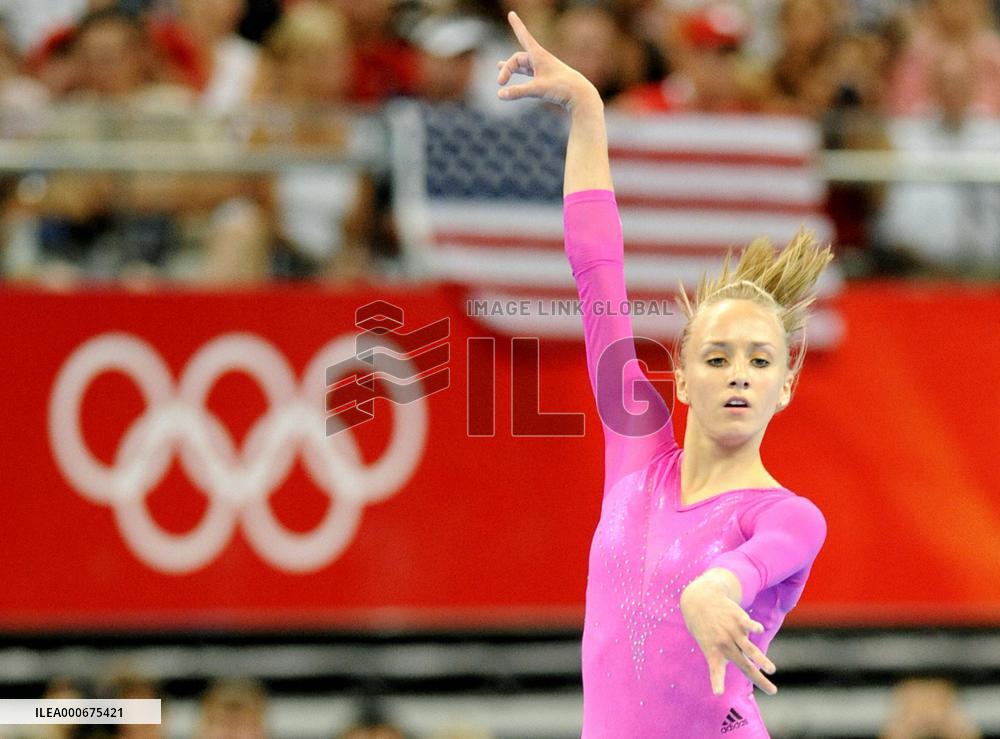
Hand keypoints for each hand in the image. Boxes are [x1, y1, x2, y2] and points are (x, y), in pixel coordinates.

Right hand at [496, 11, 597, 109]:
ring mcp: (543, 68)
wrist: (579, 94)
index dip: (517, 26)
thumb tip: (499, 95)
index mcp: (539, 55)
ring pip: (522, 65)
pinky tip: (517, 76)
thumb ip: (517, 91)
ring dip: (511, 67)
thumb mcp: (537, 89)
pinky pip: (528, 73)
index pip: (524, 36)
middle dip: (507, 69)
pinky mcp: (546, 78)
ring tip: (499, 65)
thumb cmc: (561, 88)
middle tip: (500, 82)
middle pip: (518, 59)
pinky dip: (520, 74)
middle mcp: (540, 59)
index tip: (511, 13)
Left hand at [680, 578, 777, 695]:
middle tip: (773, 691)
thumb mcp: (707, 643)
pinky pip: (747, 624)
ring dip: (762, 660)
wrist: (699, 601)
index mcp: (714, 653)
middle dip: (760, 680)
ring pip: (750, 648)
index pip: (716, 671)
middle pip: (745, 666)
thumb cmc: (703, 626)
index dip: (717, 682)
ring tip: (771, 670)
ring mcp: (732, 631)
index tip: (718, 692)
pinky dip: (753, 627)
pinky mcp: (737, 618)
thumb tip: (747, 660)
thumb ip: (725, 654)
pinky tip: (758, 629)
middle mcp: (725, 644)